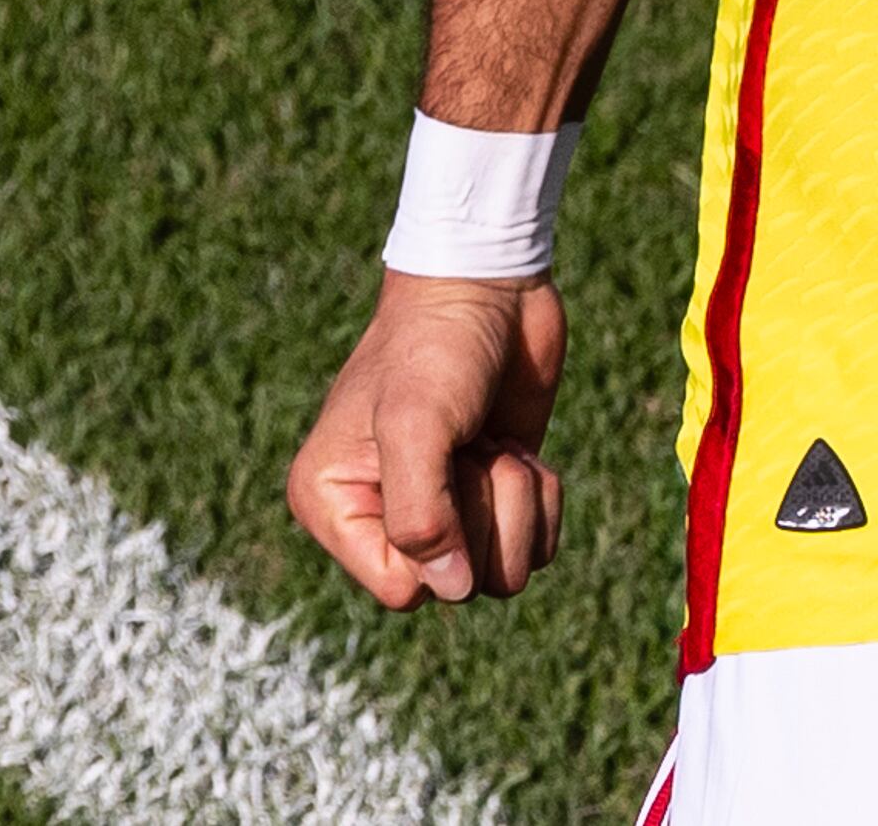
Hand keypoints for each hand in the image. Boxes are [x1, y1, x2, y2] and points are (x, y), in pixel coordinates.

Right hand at [286, 272, 569, 607]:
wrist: (489, 287)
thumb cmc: (435, 346)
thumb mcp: (415, 423)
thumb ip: (423, 516)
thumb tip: (451, 589)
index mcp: (334, 506)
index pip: (401, 588)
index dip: (443, 547)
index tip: (444, 476)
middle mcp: (384, 519)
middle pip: (460, 586)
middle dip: (486, 513)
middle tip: (470, 446)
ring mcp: (447, 511)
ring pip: (503, 574)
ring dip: (517, 503)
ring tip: (491, 444)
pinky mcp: (496, 498)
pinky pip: (538, 547)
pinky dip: (543, 497)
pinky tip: (516, 447)